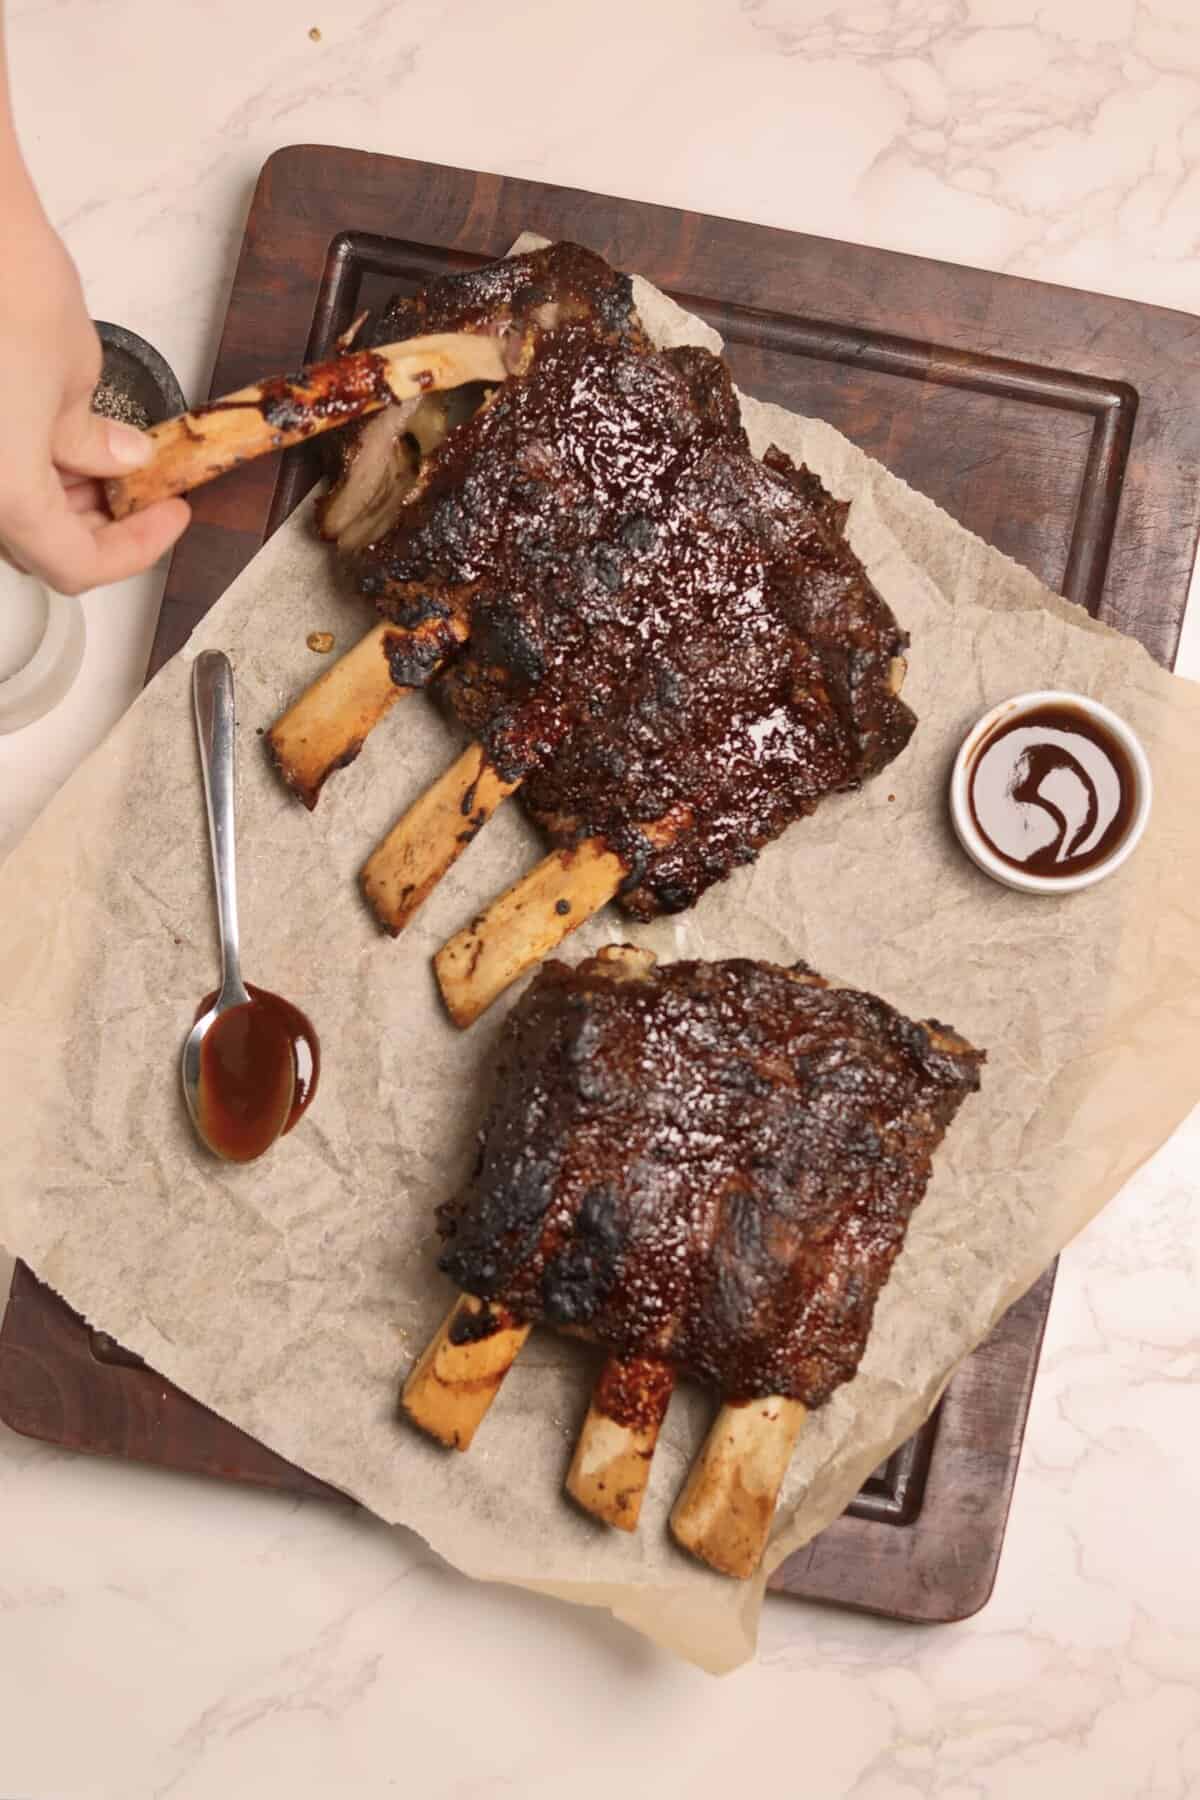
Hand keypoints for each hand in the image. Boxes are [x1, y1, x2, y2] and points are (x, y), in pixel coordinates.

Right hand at [0, 208, 188, 594]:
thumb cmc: (7, 285)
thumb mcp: (78, 378)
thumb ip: (95, 440)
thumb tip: (116, 461)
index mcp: (6, 495)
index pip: (75, 565)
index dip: (134, 550)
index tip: (170, 516)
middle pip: (32, 545)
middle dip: (93, 525)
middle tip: (141, 492)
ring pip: (5, 513)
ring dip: (57, 499)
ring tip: (106, 459)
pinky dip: (22, 468)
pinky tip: (56, 436)